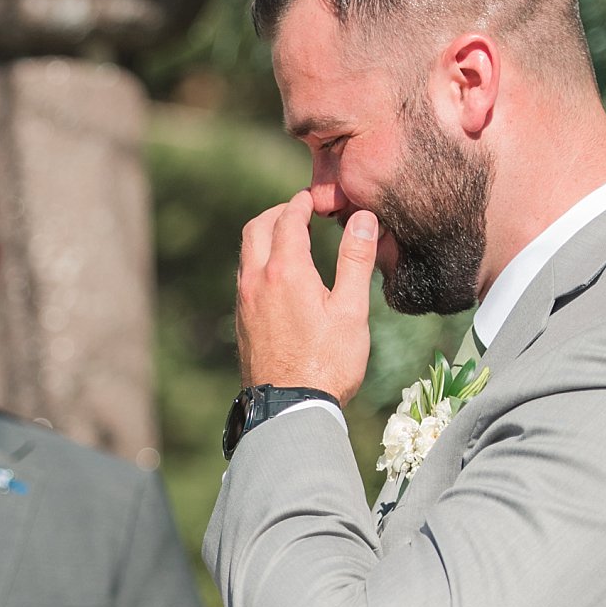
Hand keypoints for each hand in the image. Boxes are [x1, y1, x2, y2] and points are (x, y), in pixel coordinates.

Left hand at [236, 188, 378, 403]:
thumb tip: (364, 218)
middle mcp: (256, 282)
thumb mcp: (352, 310)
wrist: (290, 408)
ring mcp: (244, 303)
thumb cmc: (328, 362)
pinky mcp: (241, 322)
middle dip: (277, 214)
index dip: (301, 203)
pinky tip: (280, 277)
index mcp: (285, 272)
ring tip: (292, 240)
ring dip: (265, 237)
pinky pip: (245, 278)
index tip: (314, 198)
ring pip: (246, 254)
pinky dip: (260, 262)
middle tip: (300, 212)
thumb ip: (356, 260)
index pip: (287, 220)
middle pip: (256, 229)